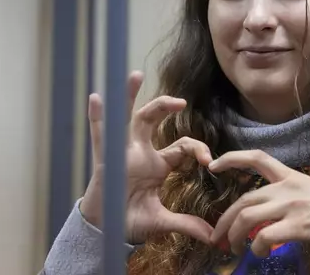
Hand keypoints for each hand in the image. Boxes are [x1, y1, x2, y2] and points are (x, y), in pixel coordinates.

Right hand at [79, 71, 213, 243]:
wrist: (107, 229)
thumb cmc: (132, 218)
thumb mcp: (162, 220)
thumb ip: (186, 224)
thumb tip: (212, 234)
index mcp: (158, 163)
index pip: (182, 146)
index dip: (198, 148)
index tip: (210, 161)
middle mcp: (140, 151)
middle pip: (153, 120)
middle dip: (165, 106)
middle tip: (181, 101)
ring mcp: (122, 152)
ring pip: (127, 118)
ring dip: (130, 97)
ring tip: (134, 75)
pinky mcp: (104, 160)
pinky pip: (100, 135)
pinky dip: (98, 117)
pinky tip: (98, 98)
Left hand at [207, 150, 309, 256]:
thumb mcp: (308, 191)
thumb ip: (285, 195)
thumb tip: (262, 210)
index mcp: (290, 175)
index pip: (257, 157)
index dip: (232, 158)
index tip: (213, 165)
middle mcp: (287, 188)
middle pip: (244, 199)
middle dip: (225, 219)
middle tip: (217, 235)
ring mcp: (291, 206)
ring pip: (248, 217)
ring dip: (234, 235)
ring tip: (233, 248)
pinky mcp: (296, 226)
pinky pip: (264, 237)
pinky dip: (257, 248)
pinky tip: (260, 253)